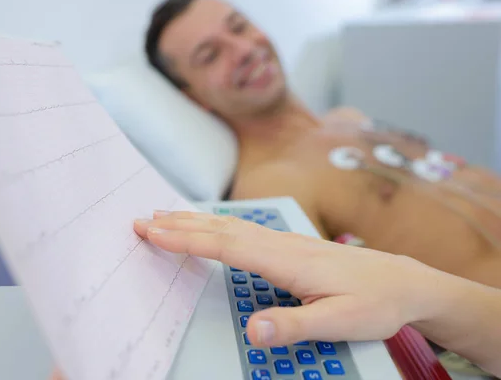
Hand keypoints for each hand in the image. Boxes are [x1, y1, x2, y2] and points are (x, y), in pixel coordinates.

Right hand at [133, 210, 442, 346]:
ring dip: (194, 221)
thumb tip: (253, 331)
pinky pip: (243, 231)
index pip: (225, 246)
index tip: (154, 232)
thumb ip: (294, 325)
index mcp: (286, 260)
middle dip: (179, 225)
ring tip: (165, 217)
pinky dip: (217, 226)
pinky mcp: (291, 246)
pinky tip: (212, 227)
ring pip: (230, 226)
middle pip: (221, 229)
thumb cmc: (375, 302)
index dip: (185, 239)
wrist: (405, 282)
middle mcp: (281, 244)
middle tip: (143, 220)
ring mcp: (286, 242)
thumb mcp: (340, 322)